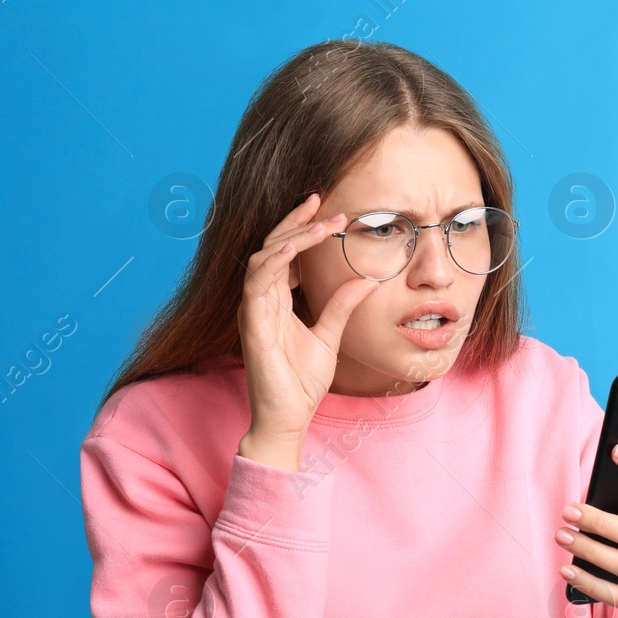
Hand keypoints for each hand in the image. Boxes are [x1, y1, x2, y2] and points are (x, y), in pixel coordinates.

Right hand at [237, 193, 379, 470]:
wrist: (289, 416)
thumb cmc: (302, 380)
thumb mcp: (330, 334)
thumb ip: (342, 305)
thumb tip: (366, 279)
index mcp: (276, 300)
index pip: (286, 253)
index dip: (303, 230)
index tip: (330, 212)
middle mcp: (261, 300)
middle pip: (272, 247)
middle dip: (295, 222)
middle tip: (321, 201)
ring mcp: (253, 310)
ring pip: (263, 258)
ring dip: (290, 237)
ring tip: (318, 223)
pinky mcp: (251, 324)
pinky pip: (256, 284)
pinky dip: (273, 263)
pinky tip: (290, 249)